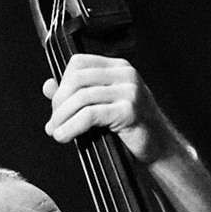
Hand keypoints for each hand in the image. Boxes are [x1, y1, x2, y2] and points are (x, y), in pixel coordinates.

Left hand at [42, 53, 184, 163]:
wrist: (162, 148)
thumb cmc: (133, 128)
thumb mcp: (103, 105)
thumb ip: (77, 94)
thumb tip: (48, 86)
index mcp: (119, 68)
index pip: (78, 63)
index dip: (62, 83)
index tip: (57, 106)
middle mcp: (125, 74)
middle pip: (77, 78)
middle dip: (59, 103)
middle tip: (54, 122)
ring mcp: (130, 91)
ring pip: (81, 97)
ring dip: (62, 117)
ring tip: (57, 133)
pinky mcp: (129, 110)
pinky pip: (90, 115)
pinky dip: (72, 126)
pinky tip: (65, 136)